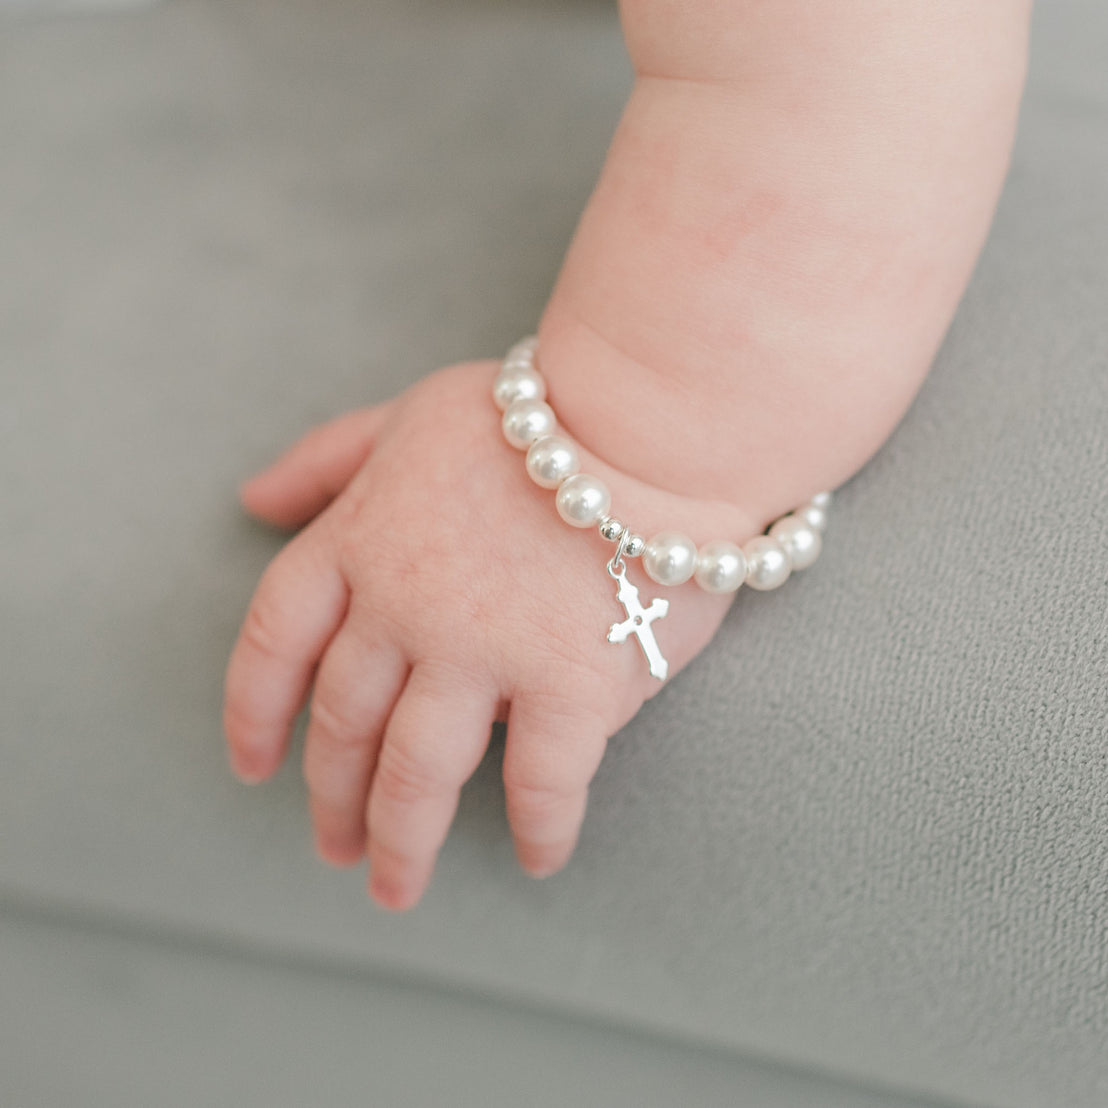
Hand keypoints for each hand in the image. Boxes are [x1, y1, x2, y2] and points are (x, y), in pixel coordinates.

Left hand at [224, 361, 732, 909]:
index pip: (274, 641)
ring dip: (402, 842)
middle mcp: (405, 606)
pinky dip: (536, 833)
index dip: (252, 712)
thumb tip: (251, 500)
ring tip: (395, 887)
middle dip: (330, 799)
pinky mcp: (571, 685)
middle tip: (333, 848)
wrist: (654, 416)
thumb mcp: (412, 415)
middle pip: (343, 724)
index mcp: (360, 539)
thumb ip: (329, 458)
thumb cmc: (539, 412)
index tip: (252, 767)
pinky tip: (537, 860)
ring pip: (417, 775)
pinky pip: (541, 786)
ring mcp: (483, 652)